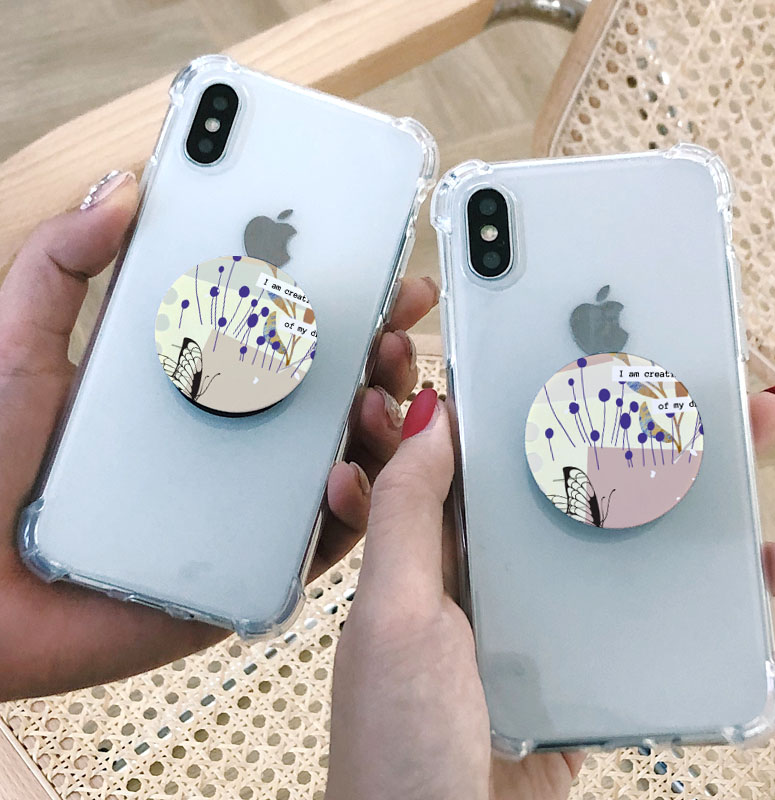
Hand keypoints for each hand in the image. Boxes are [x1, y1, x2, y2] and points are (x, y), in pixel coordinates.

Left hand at [0, 171, 437, 699]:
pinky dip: (354, 507)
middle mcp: (235, 434)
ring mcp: (250, 498)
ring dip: (382, 424)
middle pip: (333, 392)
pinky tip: (346, 474)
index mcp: (198, 379)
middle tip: (396, 331)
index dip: (341, 302)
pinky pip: (324, 537)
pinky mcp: (252, 561)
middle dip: (382, 356)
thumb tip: (124, 190)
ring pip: (345, 458)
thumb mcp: (23, 346)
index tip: (380, 274)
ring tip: (381, 396)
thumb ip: (63, 264)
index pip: (287, 333)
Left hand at [326, 387, 774, 799]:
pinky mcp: (588, 685)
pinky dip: (713, 628)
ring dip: (703, 532)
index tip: (609, 366)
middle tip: (727, 407)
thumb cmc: (397, 747)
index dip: (552, 409)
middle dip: (656, 449)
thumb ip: (406, 515)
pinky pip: (654, 641)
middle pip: (584, 497)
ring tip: (766, 491)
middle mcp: (498, 582)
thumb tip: (430, 416)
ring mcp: (548, 632)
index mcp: (446, 552)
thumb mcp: (395, 616)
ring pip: (630, 560)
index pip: (502, 459)